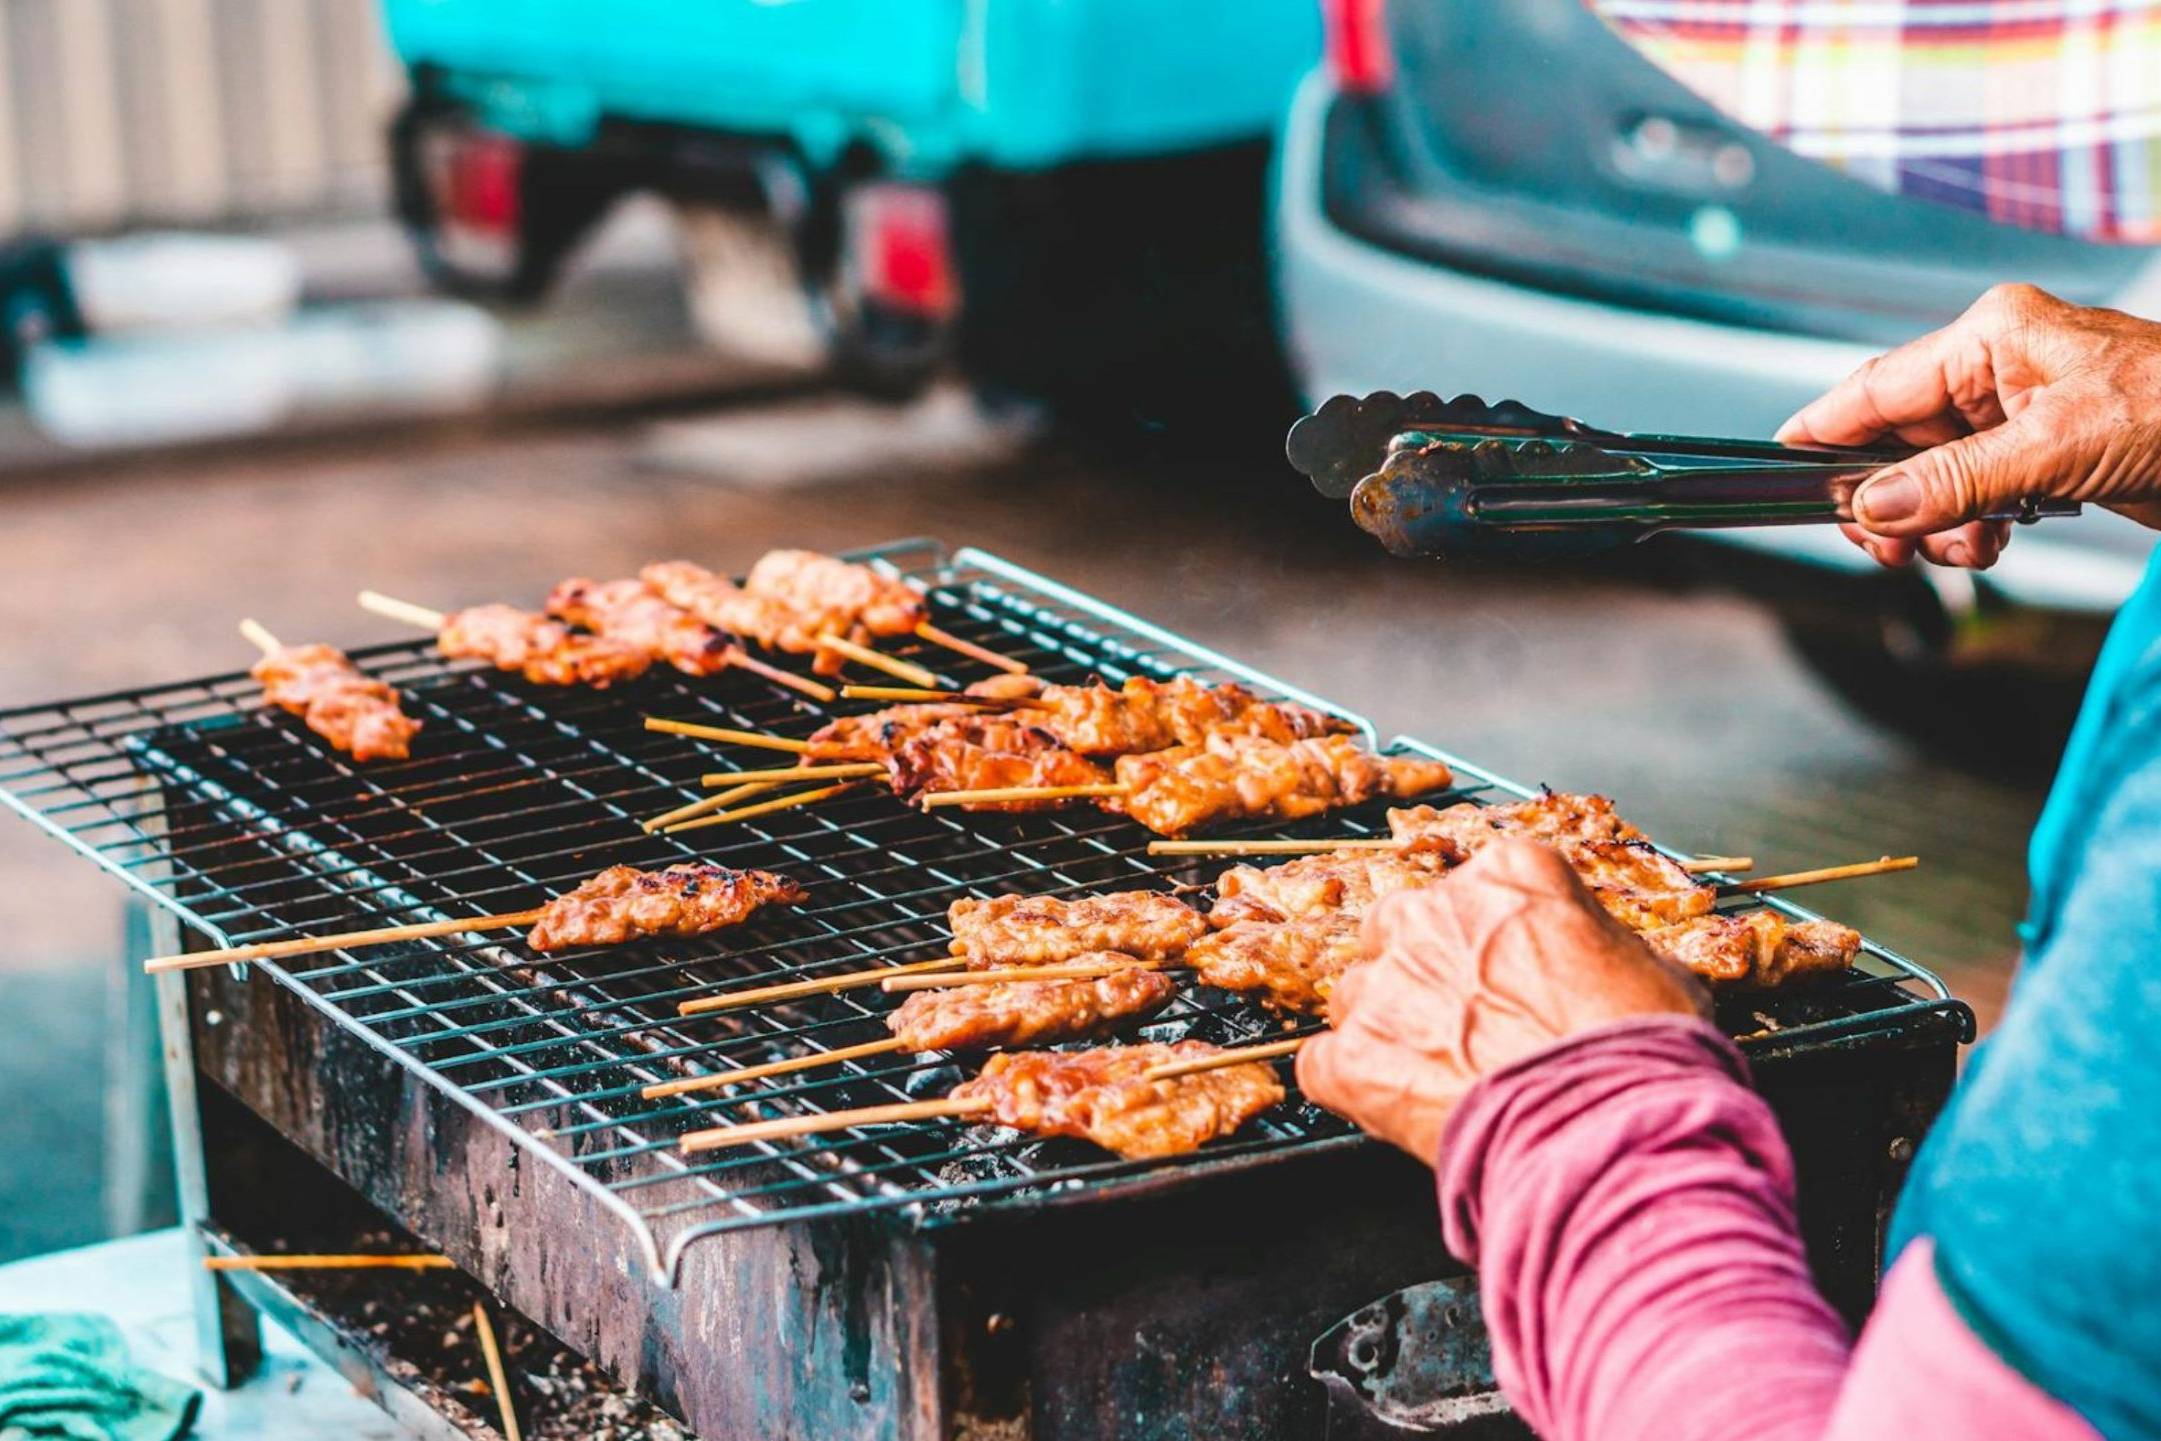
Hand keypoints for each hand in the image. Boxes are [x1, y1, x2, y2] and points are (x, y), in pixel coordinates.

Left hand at [1295, 839, 1708, 1164]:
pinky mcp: (1350, 1057)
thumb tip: (1592, 959)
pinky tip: (1399, 1110)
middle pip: (1400, 928)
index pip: (1479, 885)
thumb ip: (1598, 945)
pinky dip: (1353, 1087)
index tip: (1509, 972)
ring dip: (1388, 1030)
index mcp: (1510, 875)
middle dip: (1424, 973)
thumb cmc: (1644, 1057)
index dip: (1493, 938)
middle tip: (1466, 1028)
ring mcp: (1384, 984)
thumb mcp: (1655, 970)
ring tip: (1443, 1080)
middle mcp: (1433, 912)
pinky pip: (1325, 1064)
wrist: (1610, 1137)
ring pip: (1358, 994)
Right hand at [1777, 283, 2160, 568]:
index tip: (1777, 468)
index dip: (1823, 433)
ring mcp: (2023, 410)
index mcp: (1993, 336)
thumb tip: (1874, 509)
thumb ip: (1955, 482)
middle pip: (1897, 437)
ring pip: (1933, 473)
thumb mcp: (2056, 450)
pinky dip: (1973, 524)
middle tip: (1891, 548)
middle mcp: (1999, 366)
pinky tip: (1996, 540)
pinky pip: (1976, 490)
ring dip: (1937, 521)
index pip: (1876, 387)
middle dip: (1890, 498)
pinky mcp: (2047, 451)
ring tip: (1970, 546)